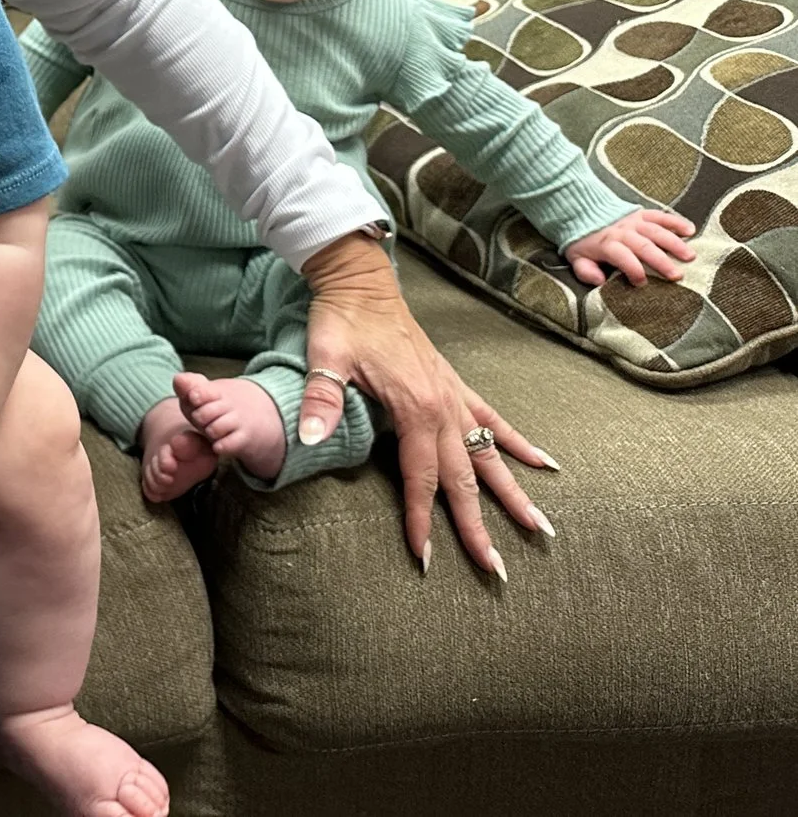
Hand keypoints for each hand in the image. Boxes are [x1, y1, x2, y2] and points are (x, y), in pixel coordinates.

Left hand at [300, 234, 552, 578]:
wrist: (361, 283)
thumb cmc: (341, 321)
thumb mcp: (324, 357)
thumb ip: (320, 400)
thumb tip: (307, 438)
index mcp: (414, 408)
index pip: (421, 478)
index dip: (422, 519)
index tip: (427, 557)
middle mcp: (443, 407)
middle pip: (464, 479)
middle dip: (479, 526)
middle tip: (497, 570)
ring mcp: (453, 396)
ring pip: (489, 456)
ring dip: (514, 494)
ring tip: (541, 530)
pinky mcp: (454, 385)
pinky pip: (494, 420)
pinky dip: (518, 444)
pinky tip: (546, 465)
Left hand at [563, 207, 696, 286]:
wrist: (580, 210)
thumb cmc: (583, 241)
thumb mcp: (576, 257)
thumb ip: (585, 271)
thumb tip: (599, 281)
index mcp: (606, 244)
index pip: (621, 257)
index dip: (632, 269)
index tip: (641, 283)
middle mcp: (622, 232)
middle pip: (644, 246)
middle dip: (660, 261)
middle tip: (677, 276)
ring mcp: (633, 221)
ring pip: (656, 231)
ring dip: (674, 243)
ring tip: (690, 256)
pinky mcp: (641, 214)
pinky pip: (660, 215)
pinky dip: (675, 221)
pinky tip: (690, 230)